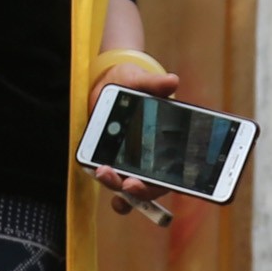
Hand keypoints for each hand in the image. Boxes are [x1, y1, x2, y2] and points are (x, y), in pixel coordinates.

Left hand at [89, 23, 180, 223]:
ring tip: (104, 172)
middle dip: (137, 189)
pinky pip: (115, 180)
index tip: (140, 181)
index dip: (158, 185)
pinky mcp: (114, 161)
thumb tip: (172, 81)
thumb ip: (154, 84)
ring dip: (117, 185)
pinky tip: (99, 177)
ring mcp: (131, 164)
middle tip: (126, 182)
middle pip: (148, 187)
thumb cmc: (132, 84)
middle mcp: (151, 162)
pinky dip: (110, 187)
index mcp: (167, 148)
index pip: (169, 177)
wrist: (112, 83)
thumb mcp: (141, 80)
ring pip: (129, 186)